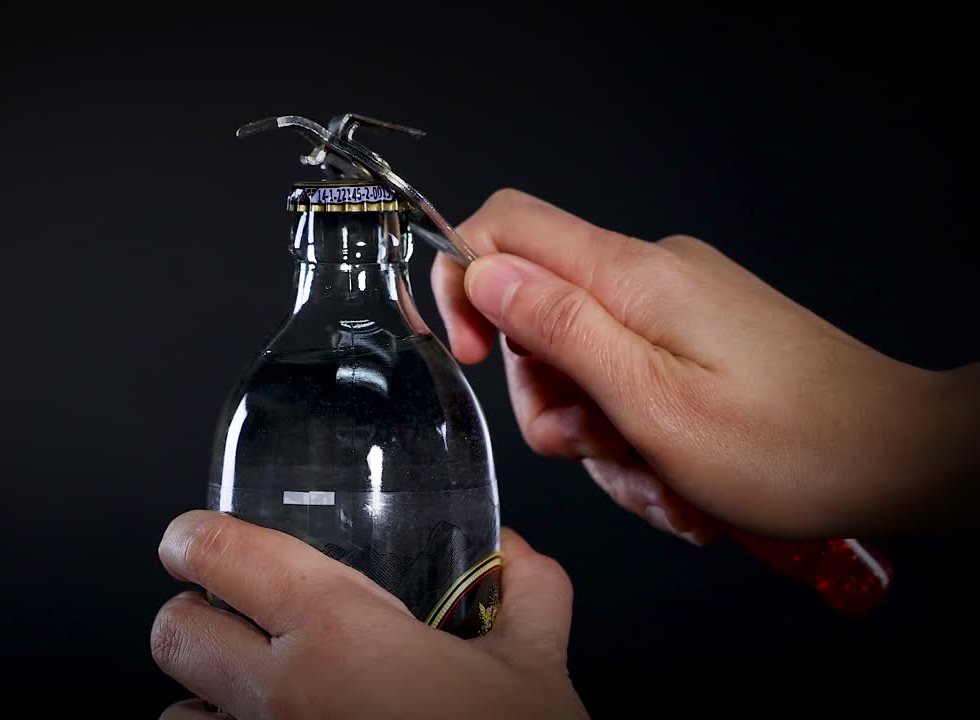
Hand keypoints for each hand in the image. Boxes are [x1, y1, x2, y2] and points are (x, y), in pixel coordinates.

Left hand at [152, 510, 587, 719]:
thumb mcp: (537, 673)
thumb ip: (528, 595)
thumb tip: (518, 554)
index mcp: (339, 633)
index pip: (221, 557)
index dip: (194, 538)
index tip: (194, 538)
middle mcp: (282, 697)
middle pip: (173, 635)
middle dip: (193, 616)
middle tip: (231, 616)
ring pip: (178, 719)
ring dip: (205, 701)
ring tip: (253, 698)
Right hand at [432, 189, 978, 540]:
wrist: (900, 457)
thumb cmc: (788, 444)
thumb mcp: (649, 400)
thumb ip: (558, 329)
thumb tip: (483, 272)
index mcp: (631, 275)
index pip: (506, 227)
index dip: (463, 283)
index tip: (471, 356)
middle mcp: (650, 275)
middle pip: (538, 313)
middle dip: (548, 398)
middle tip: (594, 449)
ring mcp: (677, 305)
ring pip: (583, 362)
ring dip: (600, 434)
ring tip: (658, 481)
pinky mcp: (699, 335)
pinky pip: (630, 380)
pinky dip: (638, 434)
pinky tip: (678, 478)